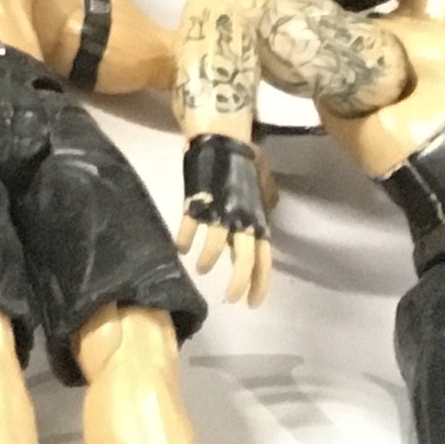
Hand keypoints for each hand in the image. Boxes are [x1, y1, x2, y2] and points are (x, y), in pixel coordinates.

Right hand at [178, 133, 274, 304]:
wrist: (222, 140)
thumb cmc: (246, 163)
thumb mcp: (263, 191)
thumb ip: (262, 213)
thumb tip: (260, 235)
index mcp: (258, 220)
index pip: (264, 260)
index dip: (260, 284)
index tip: (253, 303)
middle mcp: (242, 220)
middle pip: (244, 260)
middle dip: (237, 283)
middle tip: (229, 299)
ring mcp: (219, 212)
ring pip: (216, 246)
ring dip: (208, 261)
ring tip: (200, 269)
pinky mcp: (197, 202)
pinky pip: (189, 226)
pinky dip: (185, 240)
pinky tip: (180, 248)